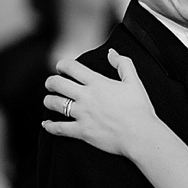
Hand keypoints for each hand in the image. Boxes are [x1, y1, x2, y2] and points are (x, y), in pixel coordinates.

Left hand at [42, 49, 159, 157]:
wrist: (140, 135)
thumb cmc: (139, 109)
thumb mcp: (134, 81)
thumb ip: (123, 63)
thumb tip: (111, 53)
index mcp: (97, 83)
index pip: (71, 67)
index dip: (61, 65)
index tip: (60, 67)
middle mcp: (86, 96)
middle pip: (57, 83)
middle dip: (51, 82)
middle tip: (51, 84)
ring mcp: (82, 114)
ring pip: (54, 103)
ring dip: (48, 100)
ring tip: (49, 100)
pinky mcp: (82, 131)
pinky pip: (59, 128)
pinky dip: (49, 126)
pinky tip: (46, 124)